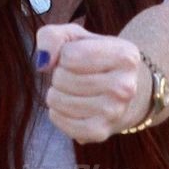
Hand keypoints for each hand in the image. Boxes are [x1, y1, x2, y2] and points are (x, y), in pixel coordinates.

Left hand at [35, 22, 151, 143]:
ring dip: (56, 94)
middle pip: (62, 78)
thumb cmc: (94, 59)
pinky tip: (67, 108)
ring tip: (71, 91)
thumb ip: (52, 36)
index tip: (78, 59)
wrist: (120, 91)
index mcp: (125, 56)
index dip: (64, 56)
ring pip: (58, 100)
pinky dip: (56, 114)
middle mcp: (125, 86)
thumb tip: (42, 63)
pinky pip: (62, 122)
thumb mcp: (76, 37)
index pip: (69, 55)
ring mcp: (114, 112)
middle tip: (74, 77)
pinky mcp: (100, 132)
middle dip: (59, 75)